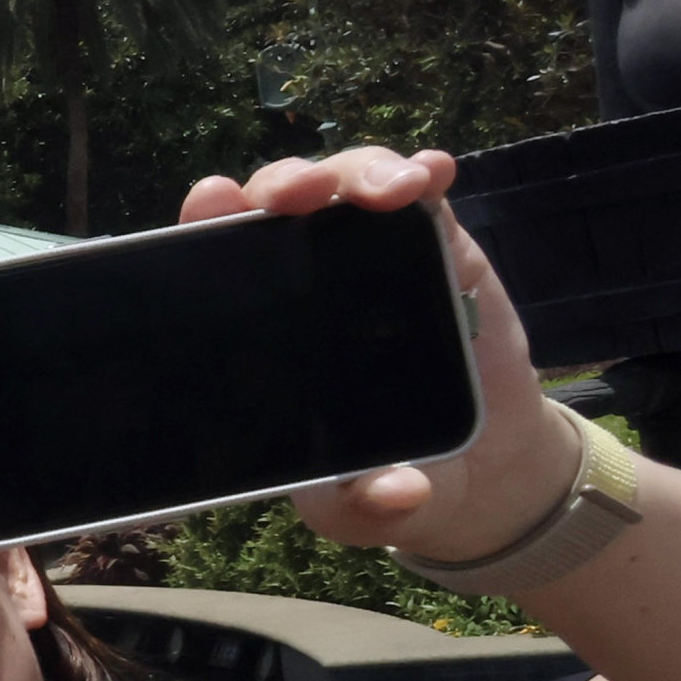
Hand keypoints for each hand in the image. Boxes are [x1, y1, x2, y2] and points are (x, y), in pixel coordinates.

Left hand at [178, 147, 580, 563]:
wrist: (476, 468)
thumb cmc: (388, 478)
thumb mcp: (362, 508)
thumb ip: (365, 506)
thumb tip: (398, 494)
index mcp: (258, 338)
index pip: (212, 272)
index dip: (204, 231)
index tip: (208, 202)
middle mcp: (302, 288)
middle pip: (273, 213)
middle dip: (280, 187)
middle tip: (300, 195)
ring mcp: (367, 263)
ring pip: (342, 192)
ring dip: (357, 174)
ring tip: (393, 191)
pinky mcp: (435, 254)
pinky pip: (422, 205)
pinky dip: (424, 176)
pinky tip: (434, 172)